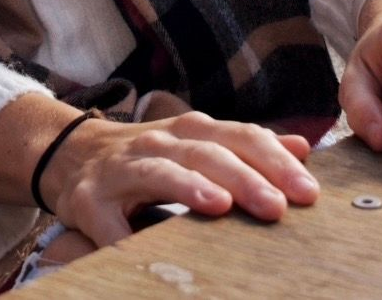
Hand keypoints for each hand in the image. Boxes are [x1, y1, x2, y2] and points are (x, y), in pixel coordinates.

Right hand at [39, 111, 318, 246]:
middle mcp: (157, 142)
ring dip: (188, 186)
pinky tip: (143, 250)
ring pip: (159, 171)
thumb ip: (245, 147)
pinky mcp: (88, 201)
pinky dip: (125, 236)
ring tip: (219, 204)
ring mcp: (121, 169)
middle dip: (243, 177)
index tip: (308, 192)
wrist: (73, 155)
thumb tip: (302, 148)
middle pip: (205, 153)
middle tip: (277, 206)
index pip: (239, 137)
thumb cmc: (150, 156)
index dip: (274, 161)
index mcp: (189, 131)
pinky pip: (109, 222)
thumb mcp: (197, 144)